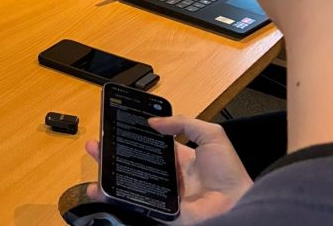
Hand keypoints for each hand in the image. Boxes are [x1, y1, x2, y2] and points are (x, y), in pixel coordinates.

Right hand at [85, 116, 251, 223]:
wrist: (237, 203)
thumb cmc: (228, 171)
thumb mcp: (210, 135)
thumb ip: (183, 123)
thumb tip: (154, 121)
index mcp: (181, 159)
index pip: (151, 145)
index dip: (134, 136)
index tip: (117, 127)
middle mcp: (169, 176)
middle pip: (135, 163)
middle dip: (114, 153)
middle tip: (97, 143)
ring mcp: (163, 194)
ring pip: (131, 182)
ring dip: (110, 173)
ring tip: (95, 161)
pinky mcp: (160, 210)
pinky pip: (136, 202)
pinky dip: (117, 196)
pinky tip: (102, 187)